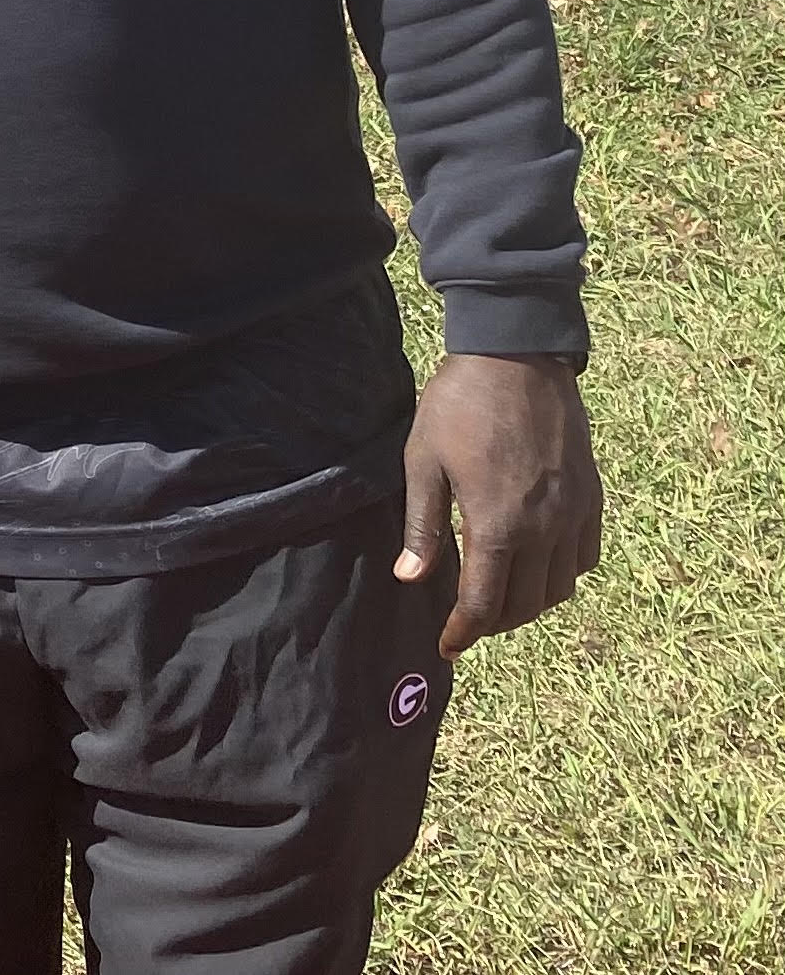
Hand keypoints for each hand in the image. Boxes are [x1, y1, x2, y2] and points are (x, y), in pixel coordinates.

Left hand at [399, 352, 602, 657]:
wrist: (517, 357)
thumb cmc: (459, 406)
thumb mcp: (424, 463)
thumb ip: (422, 527)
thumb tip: (411, 580)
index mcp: (499, 525)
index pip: (485, 603)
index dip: (464, 631)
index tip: (447, 646)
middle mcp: (545, 529)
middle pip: (525, 603)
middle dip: (494, 623)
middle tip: (467, 622)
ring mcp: (575, 514)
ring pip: (561, 587)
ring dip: (529, 603)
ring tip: (499, 598)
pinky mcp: (592, 496)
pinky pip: (585, 557)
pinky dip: (562, 575)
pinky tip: (538, 566)